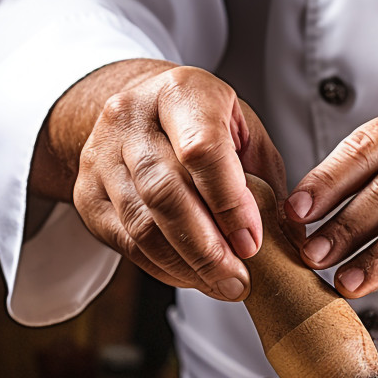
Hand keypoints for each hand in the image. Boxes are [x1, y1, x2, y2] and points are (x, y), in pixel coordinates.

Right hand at [32, 59, 284, 300]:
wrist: (138, 109)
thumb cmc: (202, 124)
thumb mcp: (244, 132)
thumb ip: (265, 178)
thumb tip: (291, 236)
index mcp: (180, 92)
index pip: (202, 150)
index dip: (229, 203)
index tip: (252, 243)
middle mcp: (132, 116)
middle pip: (165, 193)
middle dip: (207, 248)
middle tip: (238, 281)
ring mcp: (101, 154)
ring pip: (141, 224)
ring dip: (186, 265)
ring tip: (221, 285)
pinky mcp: (86, 192)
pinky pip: (125, 242)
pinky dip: (163, 268)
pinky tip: (192, 277)